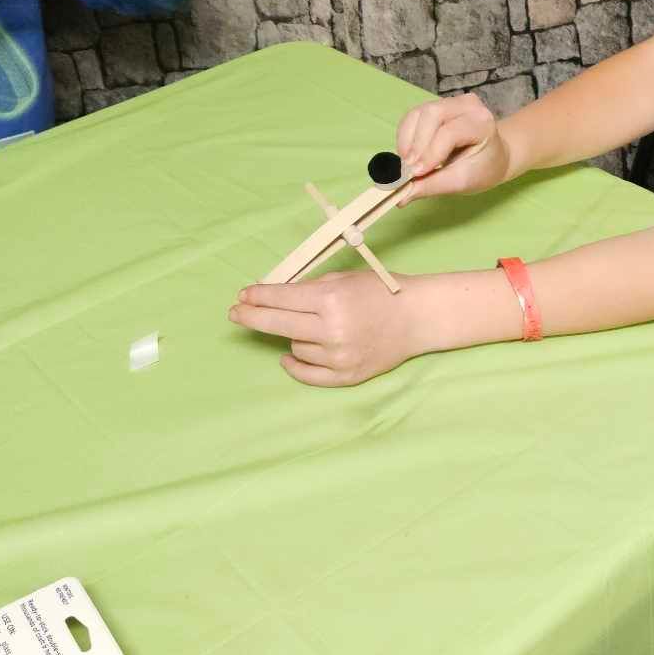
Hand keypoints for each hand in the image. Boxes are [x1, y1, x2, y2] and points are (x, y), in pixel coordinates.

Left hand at [229, 271, 422, 386]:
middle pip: (277, 324)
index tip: (242, 296)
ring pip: (294, 347)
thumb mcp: (344, 279)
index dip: (258, 296)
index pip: (282, 298)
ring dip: (294, 335)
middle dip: (251, 317)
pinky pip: (308, 374)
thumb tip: (272, 296)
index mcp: (331, 300)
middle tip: (235, 313)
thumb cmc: (381, 292)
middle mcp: (332, 329)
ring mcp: (339, 356)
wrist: (418, 318)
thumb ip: (309, 289)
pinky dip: (295, 364)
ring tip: (314, 325)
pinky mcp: (346, 375)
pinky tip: (287, 355)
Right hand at [394, 92, 512, 204]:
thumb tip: (400, 197)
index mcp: (482, 122)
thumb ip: (431, 186)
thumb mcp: (461, 183)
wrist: (493, 157)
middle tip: (408, 170)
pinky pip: (413, 117)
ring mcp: (451, 102)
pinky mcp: (435, 105)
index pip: (451, 132)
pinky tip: (408, 154)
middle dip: (416, 144)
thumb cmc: (482, 170)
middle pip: (432, 114)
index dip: (430, 152)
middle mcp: (468, 105)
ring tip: (408, 164)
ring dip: (408, 140)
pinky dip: (405, 136)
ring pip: (419, 113)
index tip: (415, 174)